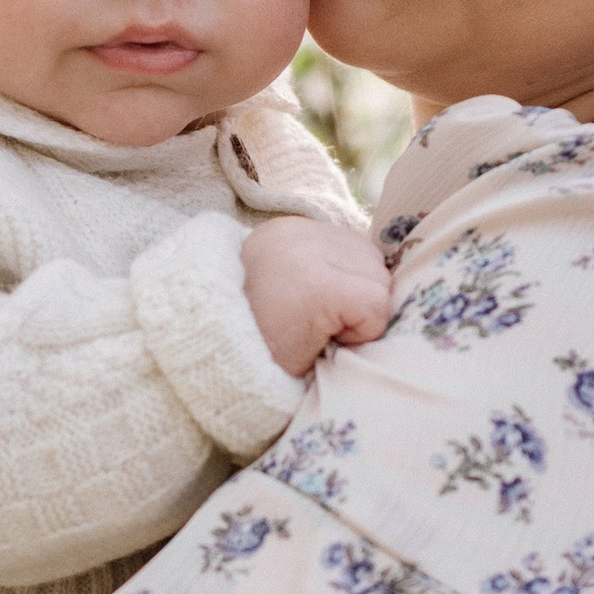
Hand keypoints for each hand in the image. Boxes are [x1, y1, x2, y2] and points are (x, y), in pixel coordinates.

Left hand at [240, 214, 393, 375]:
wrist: (203, 329)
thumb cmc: (259, 361)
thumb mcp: (311, 370)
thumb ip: (357, 350)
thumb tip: (389, 332)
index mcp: (315, 285)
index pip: (379, 304)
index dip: (361, 332)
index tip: (326, 344)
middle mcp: (309, 244)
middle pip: (379, 274)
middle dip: (362, 305)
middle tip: (322, 327)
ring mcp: (299, 228)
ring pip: (368, 255)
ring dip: (355, 282)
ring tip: (318, 305)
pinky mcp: (291, 222)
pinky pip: (343, 242)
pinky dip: (339, 266)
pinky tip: (313, 285)